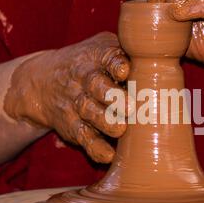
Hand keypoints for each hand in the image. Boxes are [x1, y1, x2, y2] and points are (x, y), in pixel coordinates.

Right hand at [4, 32, 129, 162]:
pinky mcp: (73, 126)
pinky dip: (95, 148)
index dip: (115, 64)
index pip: (106, 57)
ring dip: (105, 121)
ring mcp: (77, 103)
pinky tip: (109, 155)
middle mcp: (84, 78)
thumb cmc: (90, 63)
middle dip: (111, 96)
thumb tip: (161, 59)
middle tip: (129, 107)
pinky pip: (83, 137)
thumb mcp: (102, 47)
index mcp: (96, 56)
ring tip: (120, 129)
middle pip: (95, 85)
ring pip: (89, 111)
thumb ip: (126, 53)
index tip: (124, 71)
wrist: (42, 81)